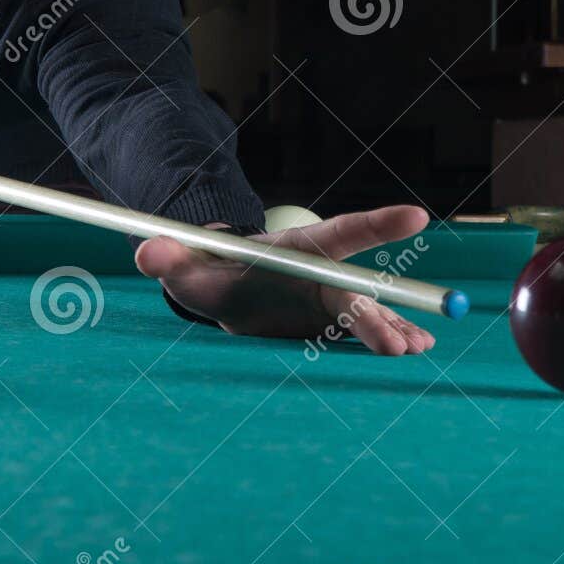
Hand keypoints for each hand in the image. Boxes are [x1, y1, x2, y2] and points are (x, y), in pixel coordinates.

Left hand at [133, 205, 435, 355]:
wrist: (223, 291)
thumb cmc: (209, 273)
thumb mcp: (187, 267)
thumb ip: (171, 257)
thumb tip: (146, 250)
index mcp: (298, 248)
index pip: (343, 232)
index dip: (379, 223)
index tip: (417, 215)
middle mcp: (323, 271)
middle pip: (355, 290)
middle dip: (377, 316)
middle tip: (398, 343)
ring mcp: (331, 299)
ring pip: (368, 312)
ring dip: (394, 328)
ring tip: (418, 348)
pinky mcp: (331, 324)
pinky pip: (364, 332)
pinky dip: (391, 338)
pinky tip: (415, 348)